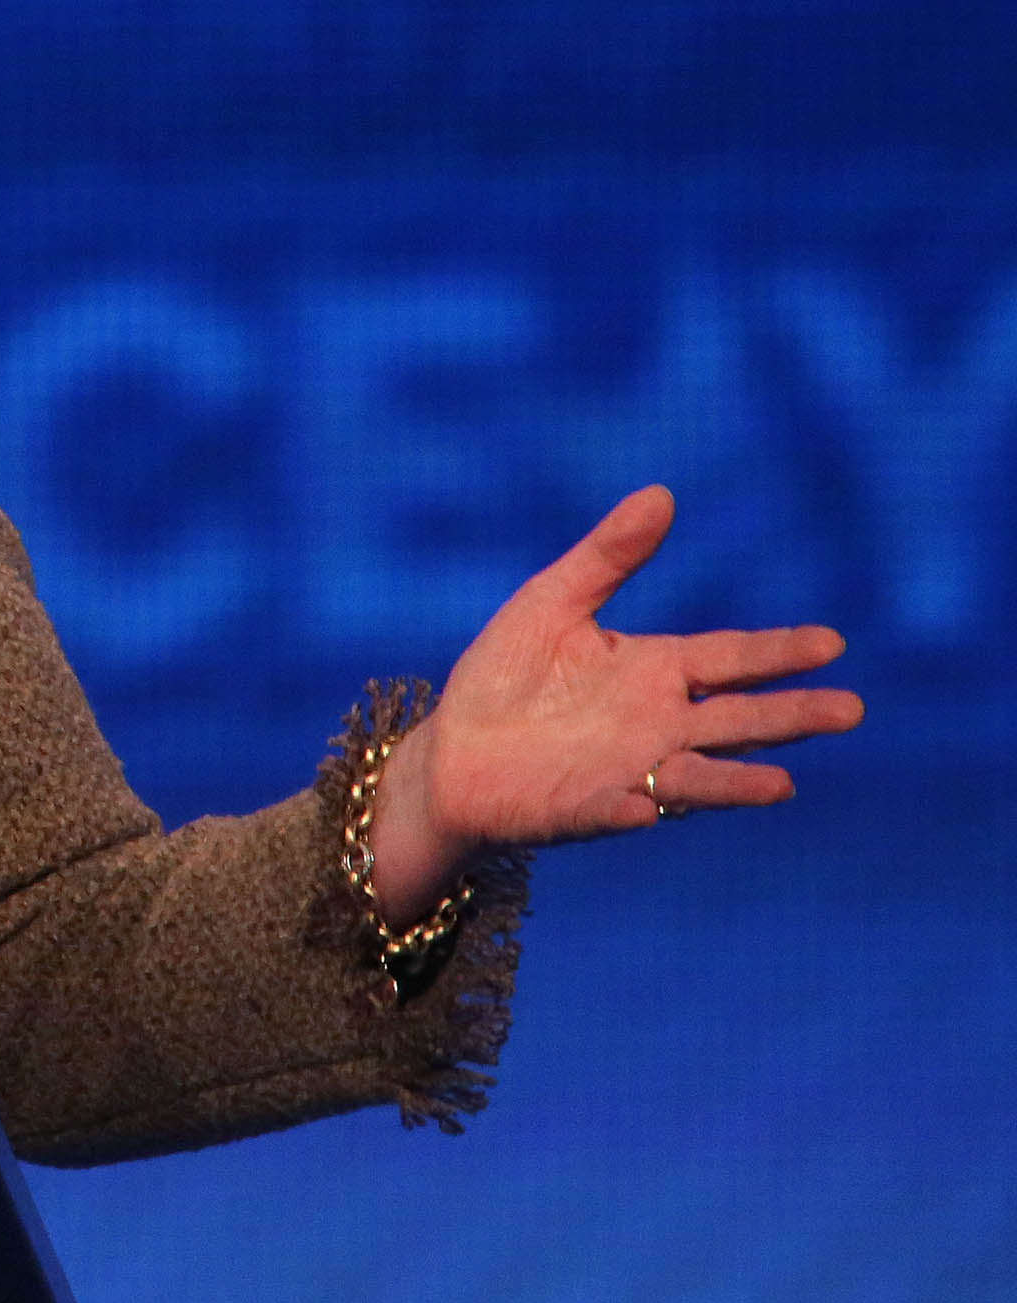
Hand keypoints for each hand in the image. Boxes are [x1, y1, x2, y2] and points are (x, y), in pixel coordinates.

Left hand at [371, 486, 863, 924]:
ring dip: (737, 781)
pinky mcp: (592, 807)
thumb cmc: (507, 676)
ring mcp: (632, 770)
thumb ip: (607, 556)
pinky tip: (649, 803)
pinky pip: (622, 808)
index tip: (832, 643)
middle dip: (792, 715)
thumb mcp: (552, 601)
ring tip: (784, 785)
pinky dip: (638, 806)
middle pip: (738, 718)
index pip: (731, 659)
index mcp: (654, 670)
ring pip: (699, 774)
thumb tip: (661, 494)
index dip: (779, 651)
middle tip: (850, 708)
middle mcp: (658, 724)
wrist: (453, 751)